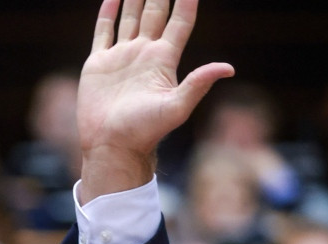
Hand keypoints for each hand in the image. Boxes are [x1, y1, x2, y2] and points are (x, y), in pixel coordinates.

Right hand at [76, 0, 233, 202]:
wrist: (111, 146)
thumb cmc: (144, 132)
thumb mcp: (176, 108)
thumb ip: (198, 84)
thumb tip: (229, 68)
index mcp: (164, 60)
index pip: (180, 22)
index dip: (186, 2)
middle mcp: (144, 54)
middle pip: (155, 14)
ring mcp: (121, 57)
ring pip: (130, 18)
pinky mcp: (98, 64)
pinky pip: (104, 32)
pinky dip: (108, 13)